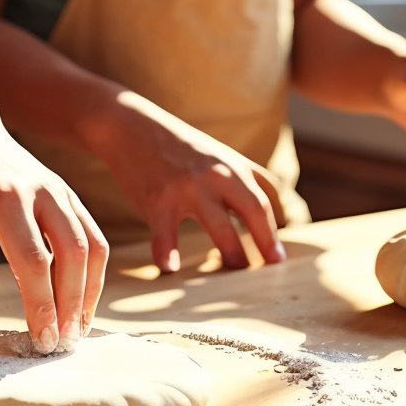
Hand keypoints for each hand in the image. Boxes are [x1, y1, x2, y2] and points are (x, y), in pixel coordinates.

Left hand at [0, 80, 107, 348]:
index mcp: (6, 197)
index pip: (34, 260)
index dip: (41, 304)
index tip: (41, 338)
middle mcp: (41, 191)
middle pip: (73, 254)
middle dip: (73, 304)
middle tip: (63, 343)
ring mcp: (60, 189)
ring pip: (92, 244)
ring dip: (90, 290)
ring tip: (77, 328)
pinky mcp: (68, 193)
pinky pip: (92, 234)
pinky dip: (93, 269)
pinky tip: (82, 297)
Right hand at [84, 90, 285, 274]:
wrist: (128, 127)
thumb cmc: (176, 146)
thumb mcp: (217, 153)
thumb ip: (244, 176)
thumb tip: (276, 206)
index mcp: (232, 166)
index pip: (263, 204)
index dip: (273, 235)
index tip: (277, 260)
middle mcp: (215, 174)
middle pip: (252, 212)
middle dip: (263, 246)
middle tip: (262, 272)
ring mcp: (187, 187)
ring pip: (220, 228)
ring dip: (230, 256)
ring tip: (230, 278)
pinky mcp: (157, 199)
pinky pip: (166, 235)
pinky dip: (167, 254)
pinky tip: (170, 269)